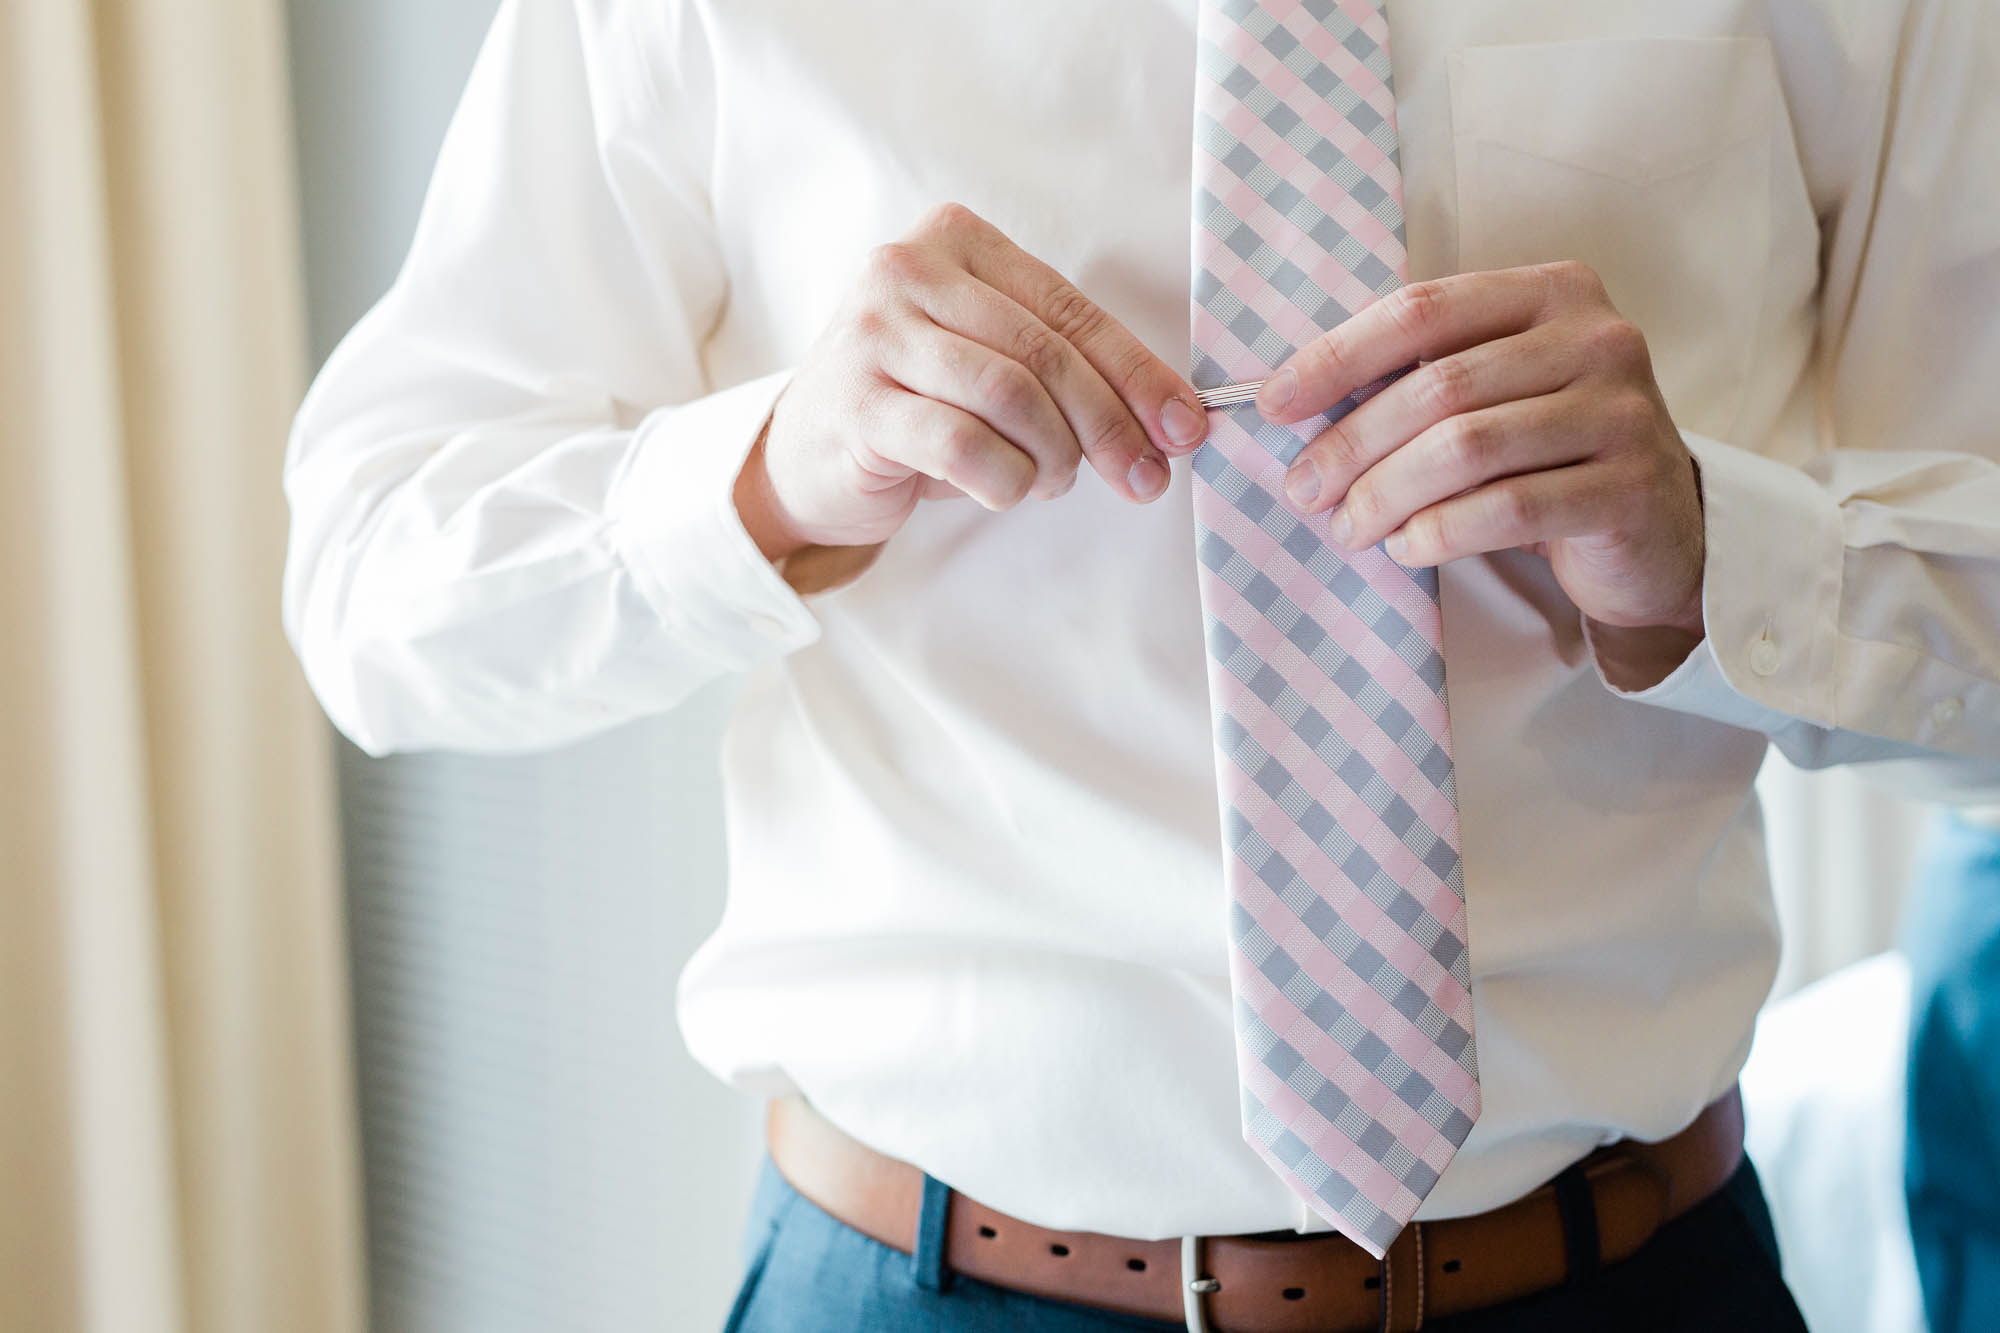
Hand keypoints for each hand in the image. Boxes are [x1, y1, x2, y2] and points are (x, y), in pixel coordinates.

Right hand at [734, 202, 1211, 560]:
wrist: (808, 453)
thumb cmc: (918, 404)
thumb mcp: (992, 362)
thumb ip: (1068, 368)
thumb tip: (1172, 419)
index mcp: (955, 239)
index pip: (1069, 308)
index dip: (1137, 373)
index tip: (1184, 428)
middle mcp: (906, 270)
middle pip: (1044, 351)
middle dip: (1109, 424)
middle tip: (1142, 477)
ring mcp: (873, 334)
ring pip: (1010, 396)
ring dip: (1053, 456)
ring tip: (1051, 481)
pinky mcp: (857, 403)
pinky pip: (963, 446)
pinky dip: (1005, 480)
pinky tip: (1004, 489)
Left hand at [1256, 260, 1706, 644]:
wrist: (1657, 526)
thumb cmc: (1549, 451)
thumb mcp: (1497, 390)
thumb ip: (1425, 375)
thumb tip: (1292, 401)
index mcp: (1553, 292)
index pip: (1422, 312)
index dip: (1337, 357)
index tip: (1273, 404)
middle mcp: (1598, 338)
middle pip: (1439, 387)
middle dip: (1353, 443)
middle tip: (1303, 489)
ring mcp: (1622, 412)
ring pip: (1469, 449)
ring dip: (1387, 494)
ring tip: (1348, 527)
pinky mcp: (1631, 488)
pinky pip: (1510, 509)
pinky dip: (1442, 531)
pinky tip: (1408, 546)